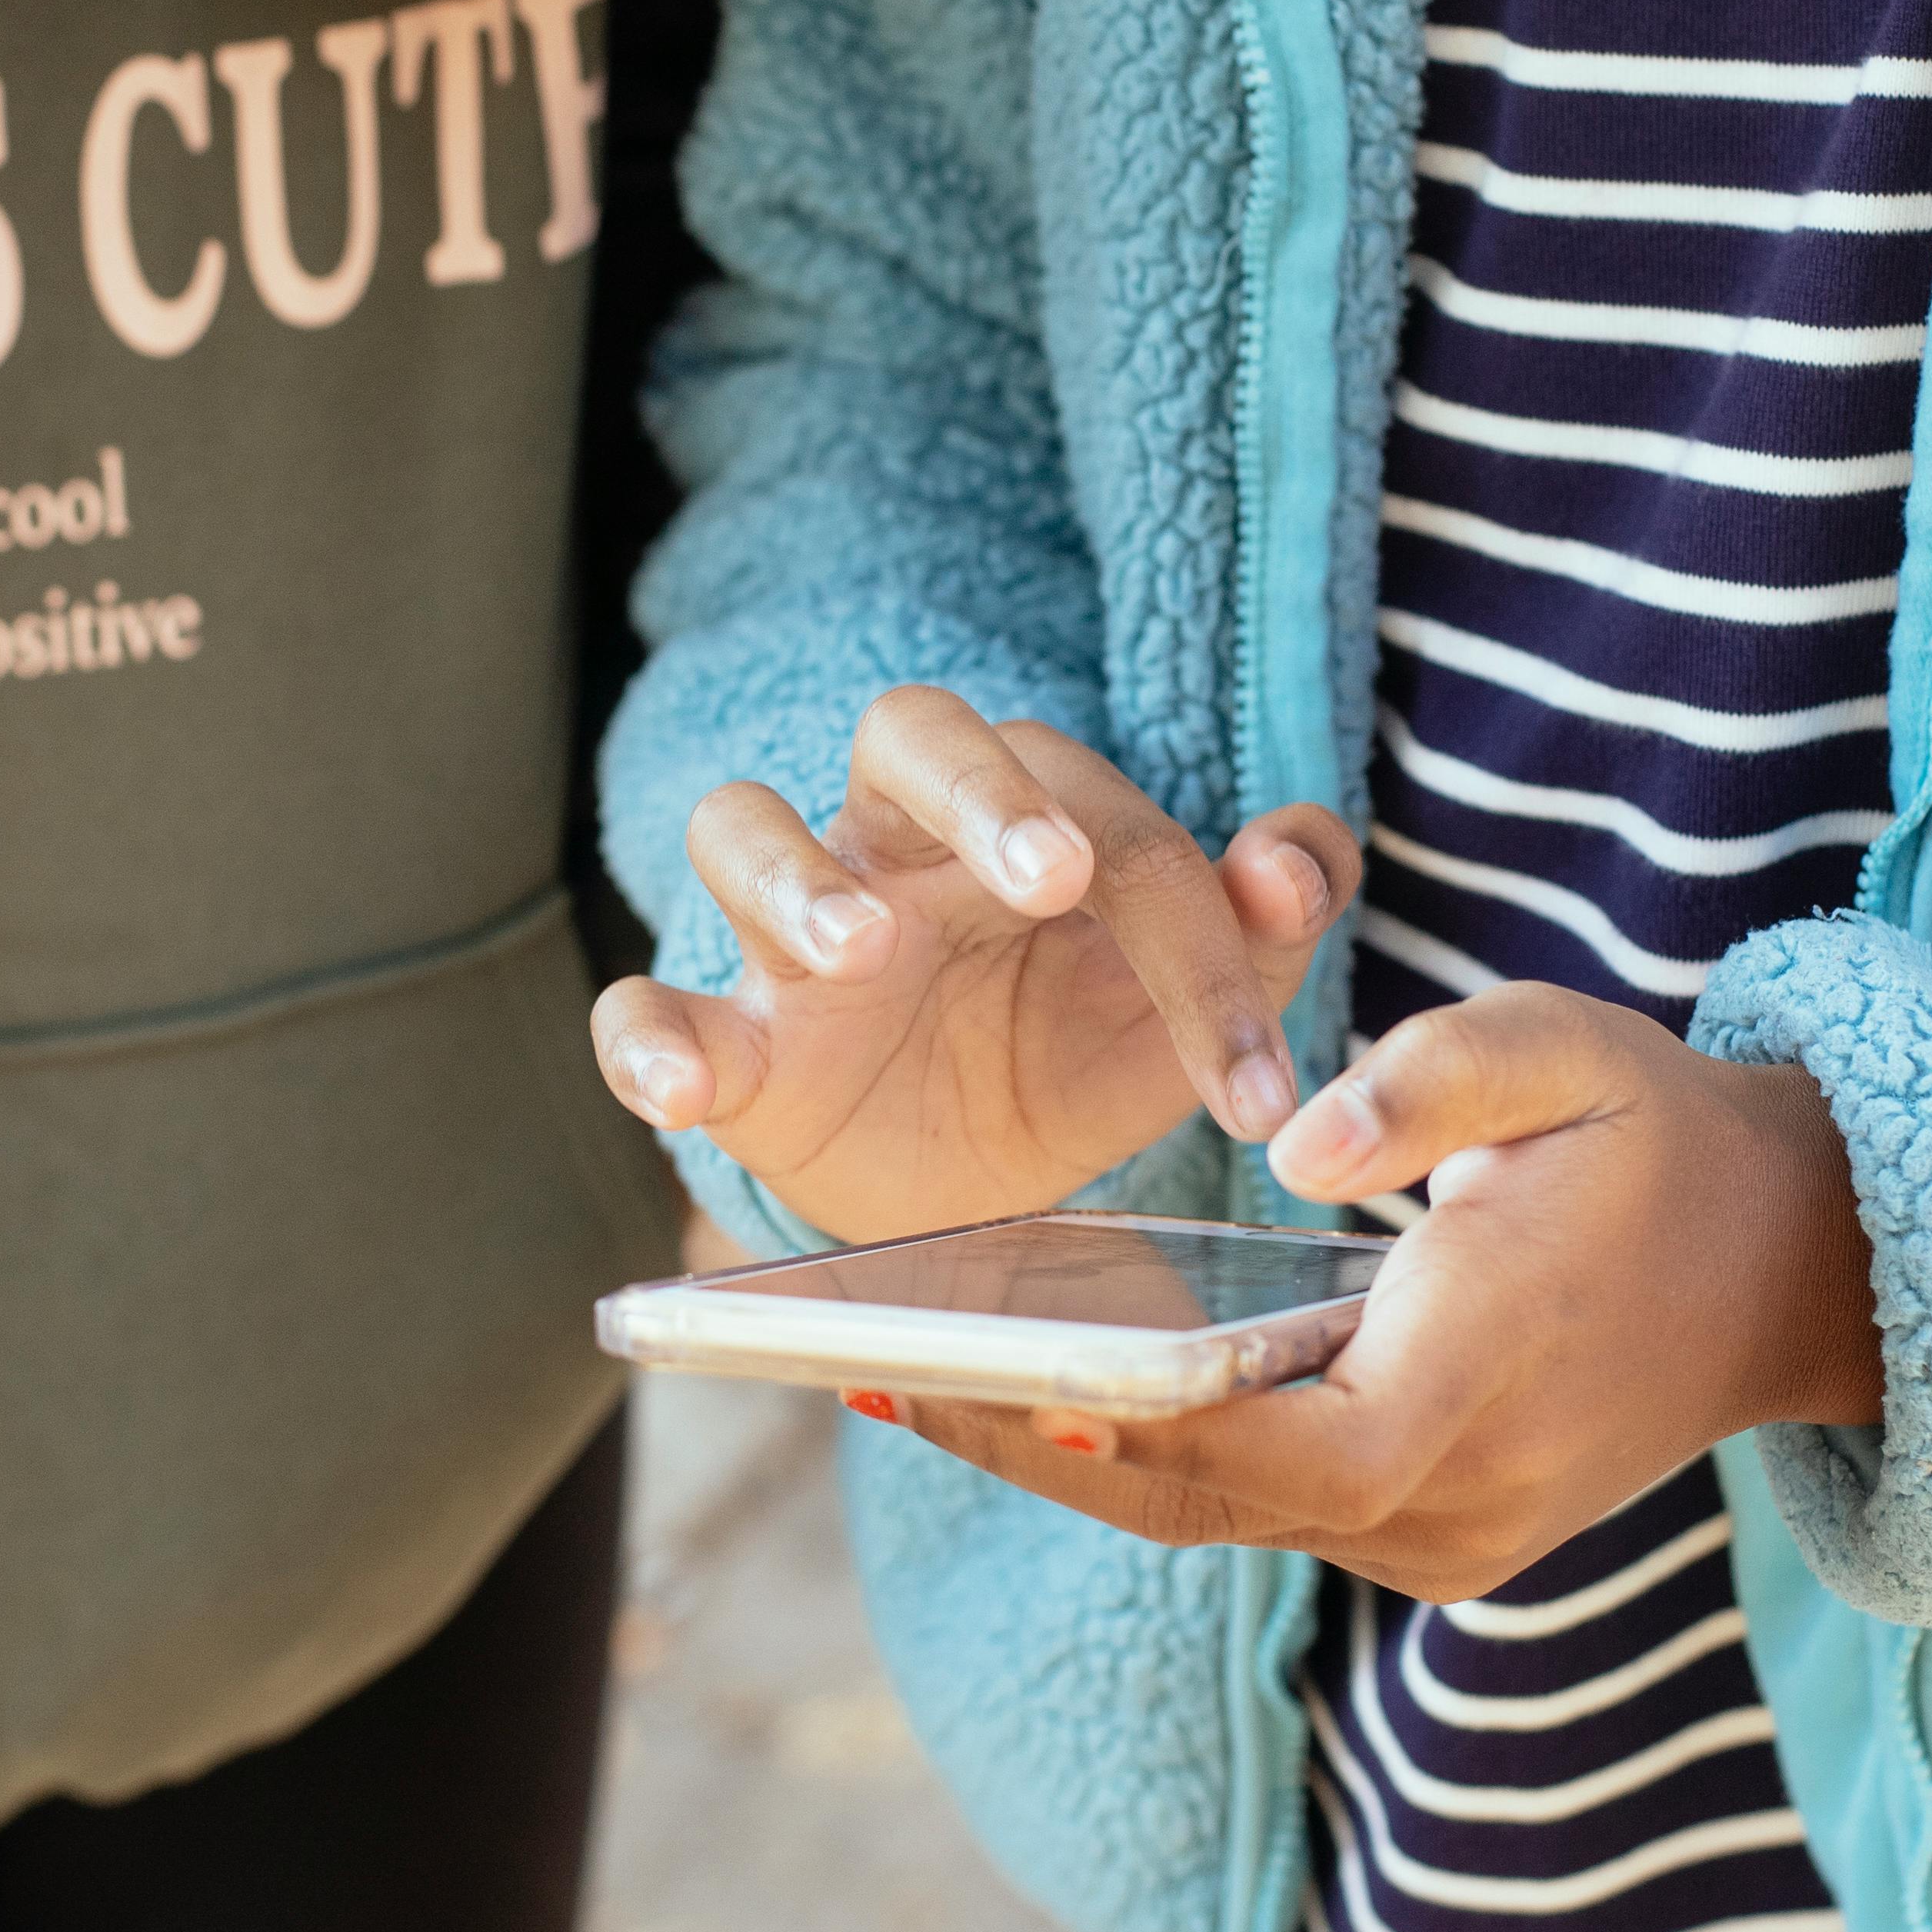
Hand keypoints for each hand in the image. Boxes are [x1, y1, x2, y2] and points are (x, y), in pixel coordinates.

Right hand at [587, 687, 1358, 1241]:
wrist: (965, 1199)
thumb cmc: (1070, 1057)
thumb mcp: (1192, 1010)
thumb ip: (1268, 924)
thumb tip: (1291, 863)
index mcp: (1020, 822)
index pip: (1106, 820)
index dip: (1196, 936)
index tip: (1255, 1083)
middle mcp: (896, 847)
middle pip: (906, 732)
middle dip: (980, 791)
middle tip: (1051, 875)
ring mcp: (788, 941)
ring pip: (740, 827)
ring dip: (796, 877)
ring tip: (856, 947)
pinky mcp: (725, 1045)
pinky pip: (641, 1011)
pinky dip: (646, 1040)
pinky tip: (683, 1089)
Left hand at [858, 984, 1880, 1599]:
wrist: (1787, 1266)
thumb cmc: (1657, 1137)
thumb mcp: (1569, 1052)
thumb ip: (1437, 1079)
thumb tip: (1307, 1143)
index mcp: (1471, 1387)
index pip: (1262, 1440)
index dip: (1113, 1417)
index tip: (973, 1373)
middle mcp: (1448, 1506)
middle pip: (1198, 1498)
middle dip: (1025, 1436)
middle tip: (859, 1366)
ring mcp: (1440, 1542)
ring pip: (1211, 1515)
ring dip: (1063, 1450)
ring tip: (899, 1372)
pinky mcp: (1425, 1537)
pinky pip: (1256, 1506)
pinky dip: (1145, 1453)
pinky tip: (1033, 1381)